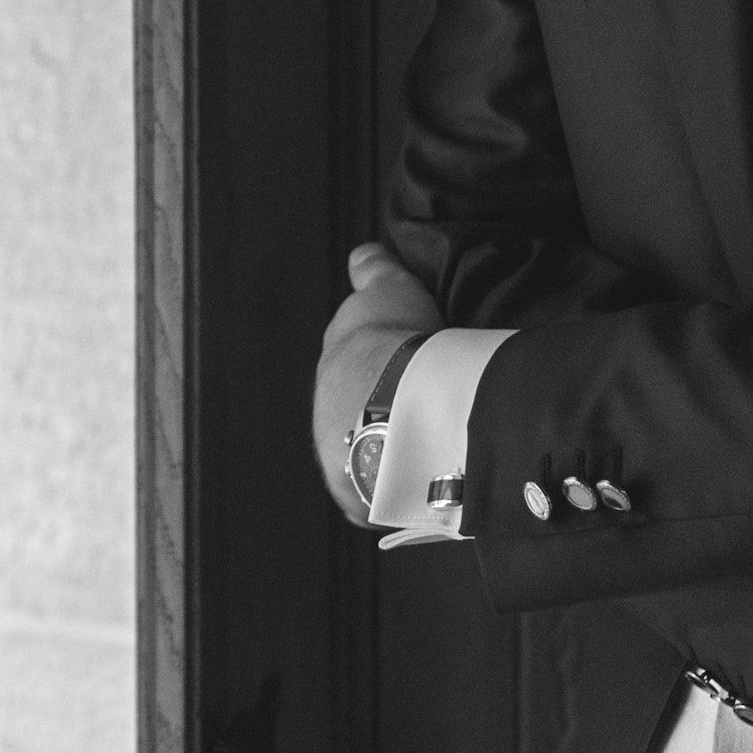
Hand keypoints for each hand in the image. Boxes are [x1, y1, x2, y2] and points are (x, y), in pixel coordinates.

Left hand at [313, 242, 442, 526]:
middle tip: (422, 413)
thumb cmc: (395, 339)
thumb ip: (374, 272)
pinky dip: (396, 494)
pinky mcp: (356, 498)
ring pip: (362, 459)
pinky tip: (423, 490)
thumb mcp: (387, 288)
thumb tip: (361, 253)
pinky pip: (377, 498)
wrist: (397, 398)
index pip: (350, 373)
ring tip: (429, 455)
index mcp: (331, 368)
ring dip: (387, 457)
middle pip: (352, 418)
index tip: (405, 374)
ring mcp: (336, 461)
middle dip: (379, 415)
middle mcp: (323, 416)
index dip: (379, 370)